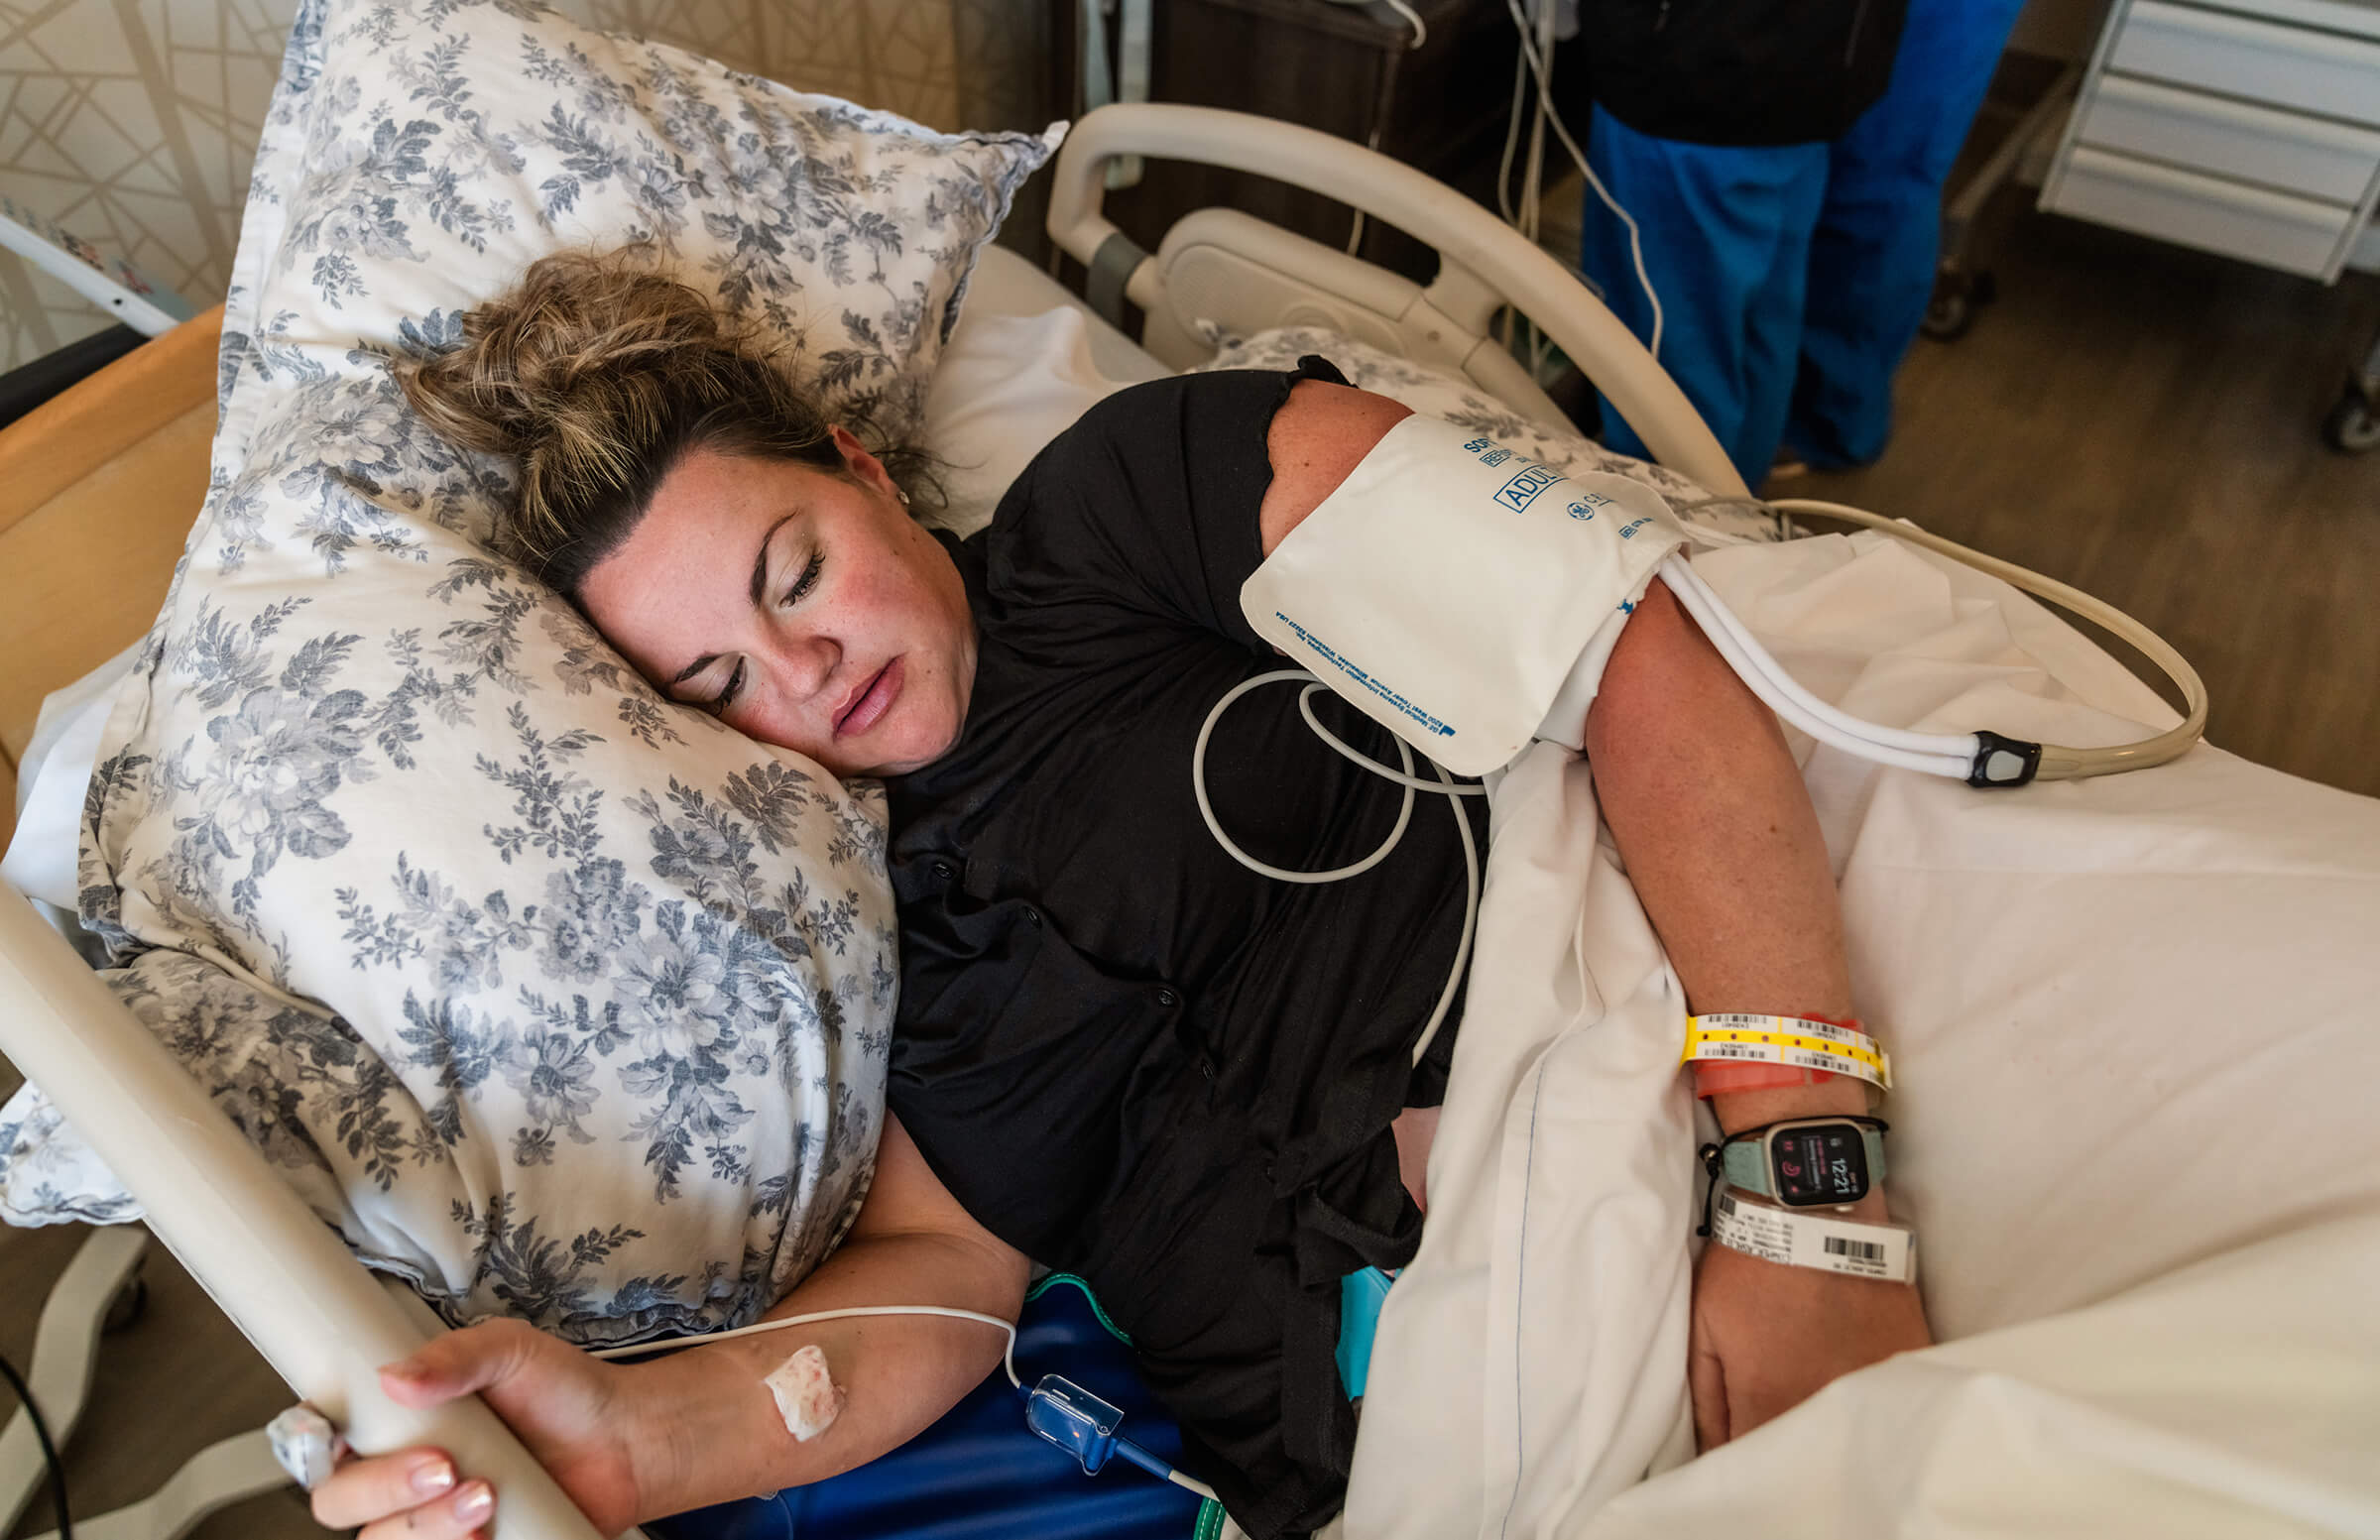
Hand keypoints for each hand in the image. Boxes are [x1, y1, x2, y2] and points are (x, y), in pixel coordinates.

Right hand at [304, 1319, 646, 1538]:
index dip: (312, 1446)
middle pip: (339, 1502)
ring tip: (485, 1495)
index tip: (337, 1441)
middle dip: (385, 1489)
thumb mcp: (511, 1351)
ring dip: (427, 1525)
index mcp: (393, 1423)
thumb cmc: (562, 1391)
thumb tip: (397, 1376)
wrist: (621, 1443)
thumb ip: (455, 1358)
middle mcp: (397, 1477)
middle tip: (444, 1467)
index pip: (318, 1442)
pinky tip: (488, 1533)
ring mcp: (425, 1521)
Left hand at [1688, 1235, 1931, 1449]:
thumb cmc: (1750, 1265)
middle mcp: (1826, 1404)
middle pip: (1811, 1460)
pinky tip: (1867, 1406)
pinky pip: (1898, 1405)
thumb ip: (1708, 1401)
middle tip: (1778, 1447)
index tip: (1741, 1467)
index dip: (1745, 1471)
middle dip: (1792, 1466)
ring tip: (1822, 1429)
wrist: (1815, 1207)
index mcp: (1769, 1402)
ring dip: (1839, 1441)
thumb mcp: (1704, 1327)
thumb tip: (1712, 1458)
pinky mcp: (1910, 1356)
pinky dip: (1883, 1413)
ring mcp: (1874, 1381)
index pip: (1756, 1467)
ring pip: (1858, 1437)